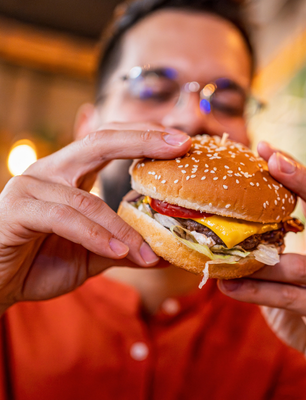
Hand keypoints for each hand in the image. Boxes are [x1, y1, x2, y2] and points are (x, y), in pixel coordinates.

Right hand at [0, 124, 190, 312]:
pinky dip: (97, 237)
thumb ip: (126, 248)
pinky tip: (119, 253)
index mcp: (70, 173)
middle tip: (181, 145)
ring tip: (150, 252)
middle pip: (100, 142)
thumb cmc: (41, 263)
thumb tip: (165, 253)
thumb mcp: (95, 254)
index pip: (110, 140)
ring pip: (88, 198)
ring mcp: (31, 186)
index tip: (182, 141)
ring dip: (124, 228)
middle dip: (143, 140)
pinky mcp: (18, 210)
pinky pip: (65, 218)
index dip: (145, 136)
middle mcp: (51, 171)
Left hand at [219, 142, 305, 398]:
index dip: (298, 172)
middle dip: (302, 179)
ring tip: (220, 249)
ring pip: (299, 263)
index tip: (267, 148)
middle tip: (271, 158)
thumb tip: (223, 236)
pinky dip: (255, 291)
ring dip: (257, 257)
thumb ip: (270, 254)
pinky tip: (227, 287)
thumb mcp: (291, 275)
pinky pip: (290, 297)